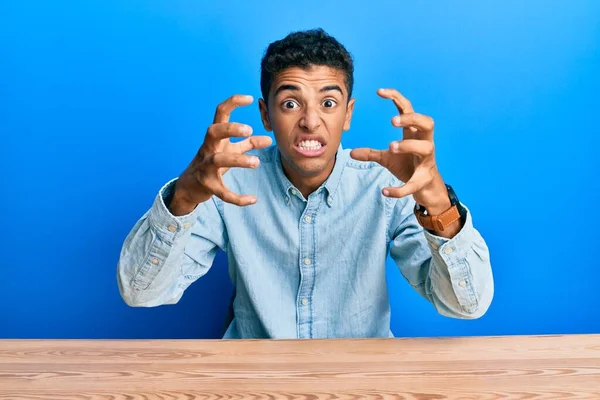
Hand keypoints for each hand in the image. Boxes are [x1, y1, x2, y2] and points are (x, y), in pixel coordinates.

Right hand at [171, 95, 272, 214]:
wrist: (189, 187)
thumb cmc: (212, 163)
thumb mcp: (230, 150)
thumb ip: (248, 144)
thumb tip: (269, 139)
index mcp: (214, 138)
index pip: (220, 113)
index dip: (232, 102)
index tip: (250, 98)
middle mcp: (208, 149)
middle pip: (213, 131)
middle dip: (229, 128)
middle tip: (248, 129)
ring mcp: (205, 167)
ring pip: (218, 160)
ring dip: (238, 160)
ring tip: (256, 162)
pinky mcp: (208, 186)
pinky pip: (222, 192)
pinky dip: (237, 198)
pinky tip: (253, 199)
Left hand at [350, 89, 447, 210]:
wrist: (426, 189)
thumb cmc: (409, 167)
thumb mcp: (387, 158)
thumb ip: (371, 153)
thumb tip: (350, 152)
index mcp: (414, 134)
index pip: (408, 110)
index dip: (396, 98)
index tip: (379, 91)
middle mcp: (424, 143)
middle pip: (427, 122)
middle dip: (412, 119)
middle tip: (392, 121)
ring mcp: (427, 161)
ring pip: (425, 147)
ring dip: (408, 146)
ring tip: (390, 147)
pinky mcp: (425, 179)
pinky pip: (414, 183)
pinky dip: (400, 189)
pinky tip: (385, 191)